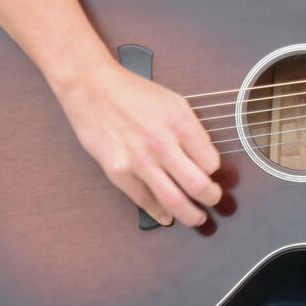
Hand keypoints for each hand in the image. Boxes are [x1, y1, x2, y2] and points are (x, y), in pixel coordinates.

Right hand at [58, 60, 223, 227]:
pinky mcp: (118, 171)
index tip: (212, 175)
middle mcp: (162, 143)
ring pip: (173, 200)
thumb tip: (205, 159)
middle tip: (213, 200)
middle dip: (211, 198)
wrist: (91, 88)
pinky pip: (144, 200)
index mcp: (180, 124)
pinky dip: (159, 213)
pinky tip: (167, 216)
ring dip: (190, 215)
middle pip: (198, 185)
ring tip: (197, 218)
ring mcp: (139, 160)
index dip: (214, 172)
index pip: (210, 162)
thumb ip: (192, 130)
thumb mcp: (174, 101)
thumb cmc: (133, 92)